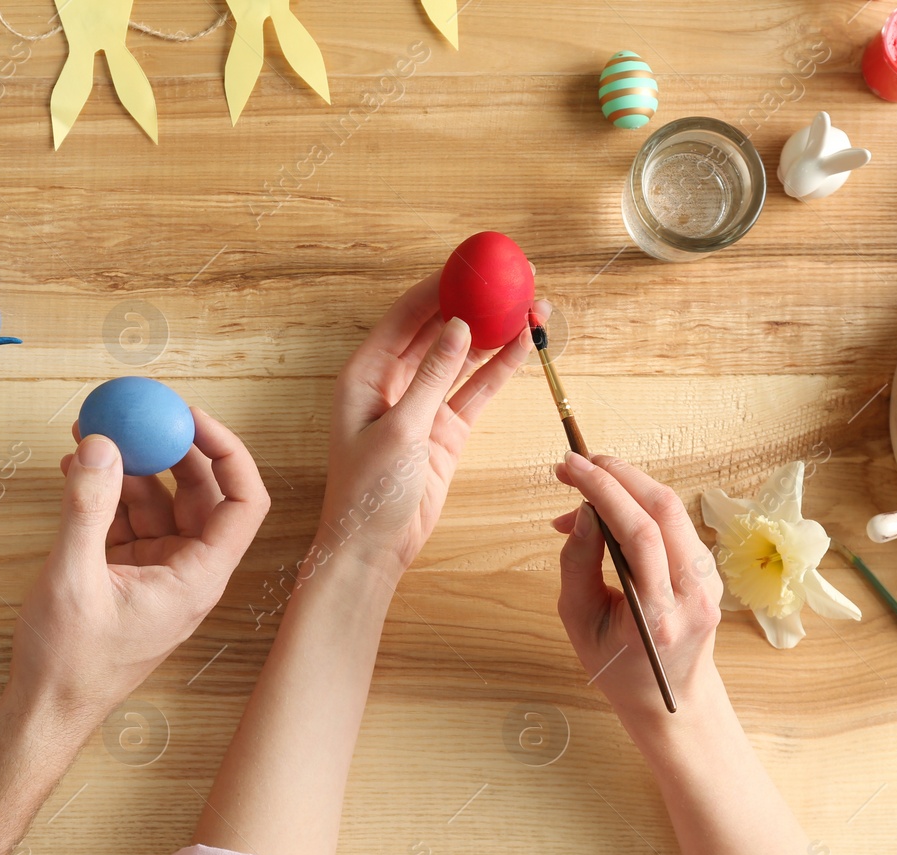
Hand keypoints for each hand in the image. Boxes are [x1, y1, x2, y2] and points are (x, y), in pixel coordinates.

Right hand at [5, 410, 269, 729]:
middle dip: (169, 448)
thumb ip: (87, 507)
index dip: (226, 450)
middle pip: (201, 493)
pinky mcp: (130, 574)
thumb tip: (102, 444)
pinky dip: (106, 494)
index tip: (185, 415)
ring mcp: (159, 572)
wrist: (46, 710)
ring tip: (88, 434)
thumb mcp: (73, 577)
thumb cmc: (70, 663)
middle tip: (135, 413)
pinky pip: (128, 520)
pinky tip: (74, 470)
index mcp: (198, 578)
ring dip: (129, 467)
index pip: (243, 501)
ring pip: (160, 502)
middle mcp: (188, 571)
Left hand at [321, 271, 543, 579]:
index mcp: (364, 374)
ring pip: (462, 359)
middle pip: (438, 330)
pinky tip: (524, 346)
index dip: (441, 286)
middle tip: (512, 280)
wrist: (372, 549)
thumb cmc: (368, 492)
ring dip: (494, 334)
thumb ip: (432, 377)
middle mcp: (391, 383)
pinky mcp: (444, 430)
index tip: (475, 263)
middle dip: (475, 304)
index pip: (406, 315)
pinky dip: (498, 371)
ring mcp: (421, 405)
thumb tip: (459, 326)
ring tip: (531, 307)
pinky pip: (474, 391)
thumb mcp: (401, 429)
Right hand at [553, 453, 725, 730]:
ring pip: (672, 509)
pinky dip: (639, 506)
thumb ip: (578, 563)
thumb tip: (582, 510)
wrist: (670, 700)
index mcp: (658, 615)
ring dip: (627, 487)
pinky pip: (675, 523)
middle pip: (663, 509)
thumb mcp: (579, 621)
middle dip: (618, 475)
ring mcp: (709, 581)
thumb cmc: (618, 668)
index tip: (569, 468)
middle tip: (577, 465)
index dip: (603, 491)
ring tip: (585, 488)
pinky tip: (609, 511)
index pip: (638, 534)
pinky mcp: (709, 570)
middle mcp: (693, 593)